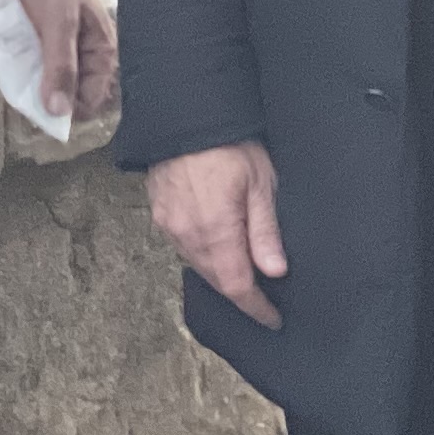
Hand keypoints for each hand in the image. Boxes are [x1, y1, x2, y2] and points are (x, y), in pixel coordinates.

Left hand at [10, 0, 120, 126]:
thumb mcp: (58, 25)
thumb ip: (60, 67)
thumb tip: (59, 112)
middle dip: (47, 97)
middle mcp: (89, 60)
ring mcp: (70, 54)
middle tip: (23, 85)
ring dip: (36, 84)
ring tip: (18, 72)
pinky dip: (29, 70)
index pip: (89, 103)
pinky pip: (42, 69)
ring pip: (54, 85)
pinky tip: (17, 63)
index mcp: (102, 56)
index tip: (38, 105)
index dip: (65, 110)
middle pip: (70, 97)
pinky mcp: (51, 46)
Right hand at [148, 139, 286, 329]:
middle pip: (215, 279)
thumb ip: (265, 231)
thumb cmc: (228, 145)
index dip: (255, 307)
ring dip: (221, 273)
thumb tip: (274, 272)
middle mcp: (186, 234)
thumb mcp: (260, 184)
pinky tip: (217, 247)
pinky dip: (203, 254)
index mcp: (214, 231)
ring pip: (197, 264)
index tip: (273, 319)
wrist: (184, 114)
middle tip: (264, 299)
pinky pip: (183, 246)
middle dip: (240, 292)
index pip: (236, 285)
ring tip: (244, 273)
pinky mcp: (159, 212)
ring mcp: (168, 224)